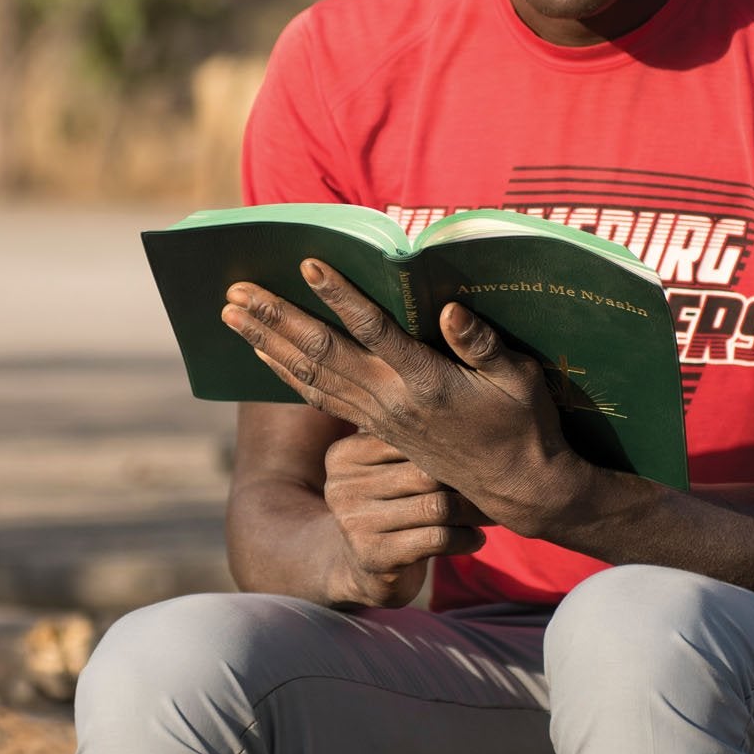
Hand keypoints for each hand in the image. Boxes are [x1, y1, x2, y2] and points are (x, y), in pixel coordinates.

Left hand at [221, 261, 593, 539]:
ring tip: (230, 314)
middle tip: (235, 290)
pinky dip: (284, 372)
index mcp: (426, 382)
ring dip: (266, 342)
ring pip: (310, 375)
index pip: (373, 331)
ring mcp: (376, 417)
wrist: (516, 489)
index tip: (307, 264)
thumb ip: (482, 344)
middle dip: (276, 318)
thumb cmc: (524, 424)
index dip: (339, 297)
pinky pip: (317, 396)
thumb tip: (450, 309)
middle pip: (322, 352)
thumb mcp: (519, 380)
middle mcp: (391, 400)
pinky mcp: (372, 428)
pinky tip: (260, 351)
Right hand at [320, 430, 486, 606]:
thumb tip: (476, 422)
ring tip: (491, 514)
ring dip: (474, 512)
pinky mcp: (375, 556)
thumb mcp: (385, 470)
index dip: (452, 446)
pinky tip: (476, 538)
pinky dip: (466, 538)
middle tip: (498, 485)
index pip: (409, 437)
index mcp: (343, 454)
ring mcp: (355, 523)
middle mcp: (342, 486)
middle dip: (468, 481)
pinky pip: (437, 538)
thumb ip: (409, 442)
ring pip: (436, 506)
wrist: (362, 570)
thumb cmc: (389, 508)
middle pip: (426, 472)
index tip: (484, 452)